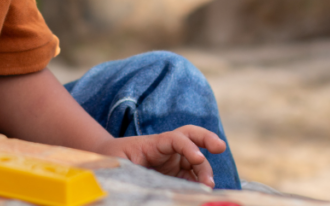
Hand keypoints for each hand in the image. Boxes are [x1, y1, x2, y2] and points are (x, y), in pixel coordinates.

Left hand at [95, 125, 225, 187]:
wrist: (109, 160)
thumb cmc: (113, 159)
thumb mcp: (117, 164)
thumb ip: (131, 171)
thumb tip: (145, 187)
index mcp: (153, 143)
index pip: (175, 139)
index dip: (188, 146)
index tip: (198, 158)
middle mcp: (166, 149)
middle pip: (191, 136)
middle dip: (207, 138)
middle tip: (220, 147)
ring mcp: (173, 161)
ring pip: (196, 161)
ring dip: (205, 172)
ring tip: (208, 187)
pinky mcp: (176, 174)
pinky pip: (192, 177)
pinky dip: (199, 184)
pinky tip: (201, 192)